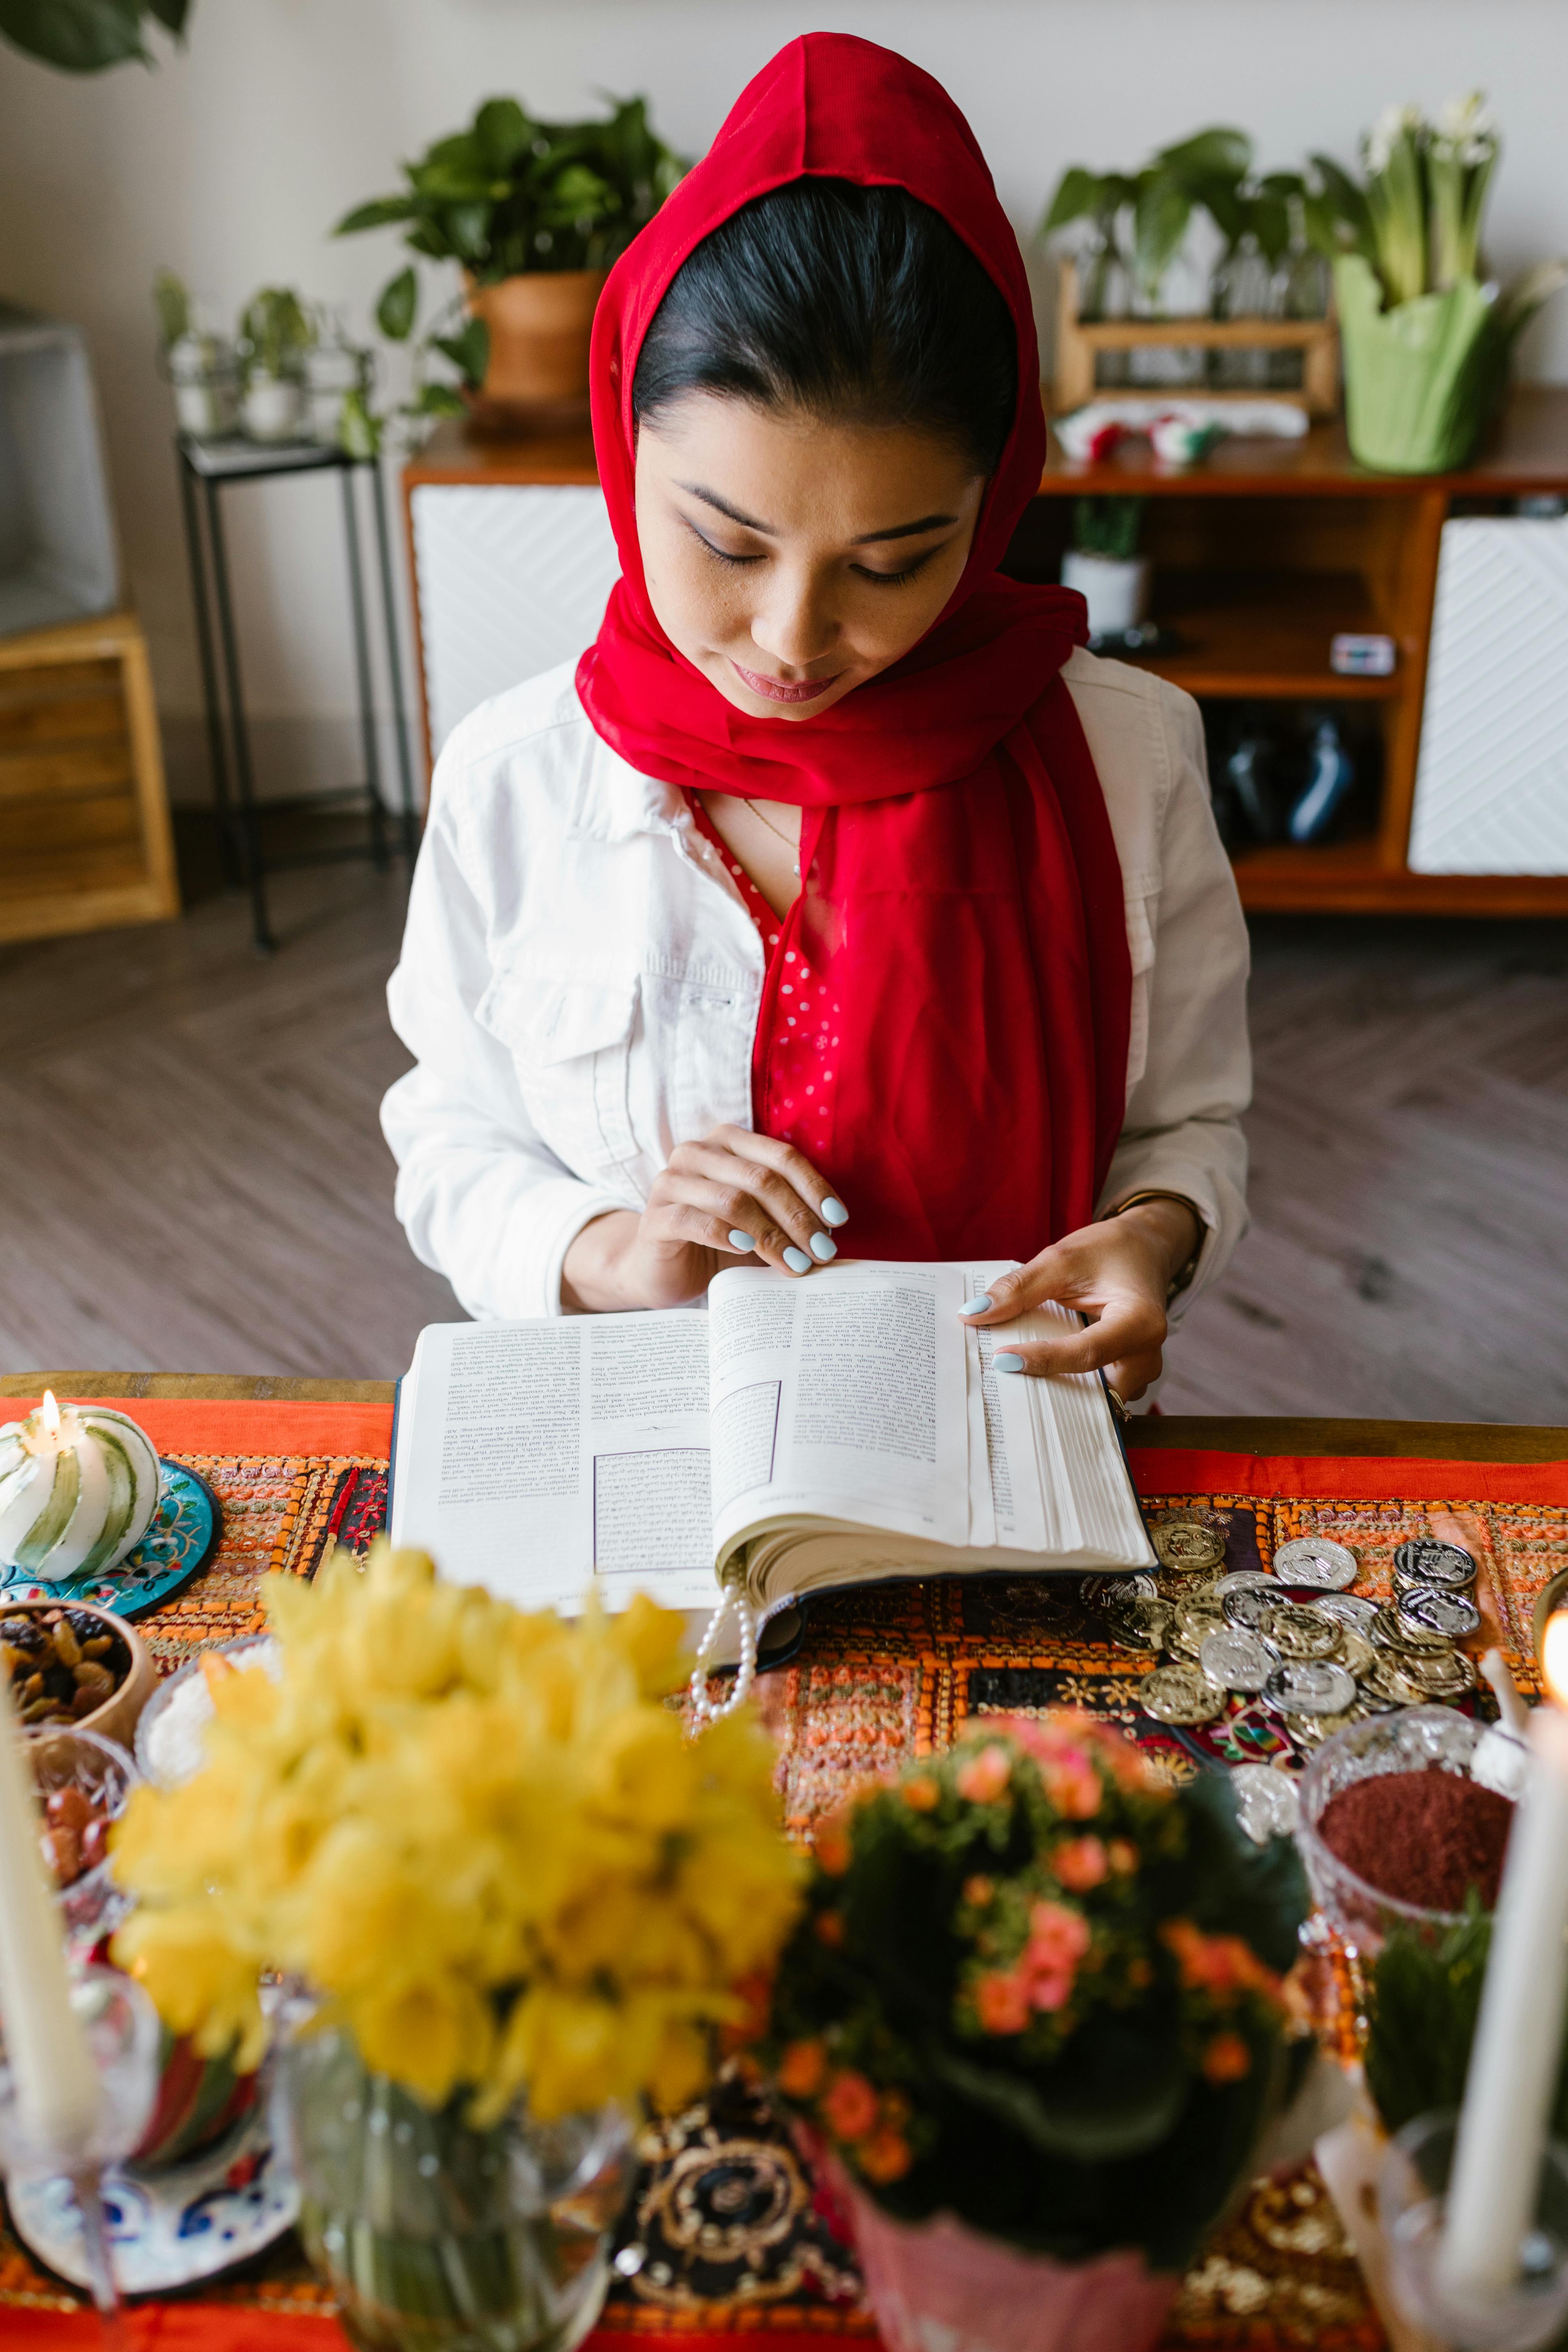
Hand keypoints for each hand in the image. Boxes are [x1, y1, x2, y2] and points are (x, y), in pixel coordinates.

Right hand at [562, 1125, 848, 1311]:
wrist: (660, 1268)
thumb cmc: (718, 1239)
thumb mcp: (758, 1220)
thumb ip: (786, 1214)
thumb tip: (829, 1232)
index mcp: (727, 1141)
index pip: (781, 1156)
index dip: (814, 1187)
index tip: (838, 1220)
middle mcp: (697, 1153)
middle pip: (762, 1179)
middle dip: (798, 1218)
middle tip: (822, 1252)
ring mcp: (671, 1183)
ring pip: (733, 1200)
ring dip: (772, 1234)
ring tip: (796, 1263)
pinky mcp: (654, 1218)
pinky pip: (694, 1221)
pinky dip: (726, 1235)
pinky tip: (747, 1250)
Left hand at [958, 1198, 1201, 1401]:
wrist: (1144, 1248)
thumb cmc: (1109, 1250)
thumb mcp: (1062, 1259)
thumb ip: (1019, 1289)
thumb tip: (972, 1314)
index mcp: (1140, 1322)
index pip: (1087, 1353)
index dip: (1043, 1360)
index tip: (1002, 1361)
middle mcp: (1148, 1354)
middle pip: (1096, 1391)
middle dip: (1053, 1391)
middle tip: (1006, 1381)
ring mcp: (1141, 1370)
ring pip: (1098, 1400)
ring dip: (1061, 1392)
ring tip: (1019, 1379)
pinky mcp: (1128, 1374)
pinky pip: (1098, 1393)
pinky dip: (1071, 1386)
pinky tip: (1041, 1374)